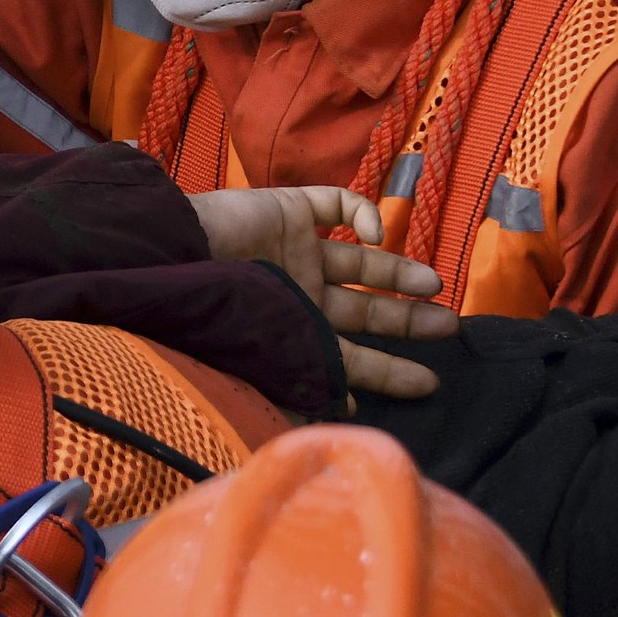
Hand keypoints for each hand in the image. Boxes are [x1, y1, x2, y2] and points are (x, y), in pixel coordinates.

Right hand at [192, 185, 456, 400]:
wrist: (168, 257)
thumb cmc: (209, 314)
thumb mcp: (260, 359)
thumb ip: (301, 380)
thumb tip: (345, 412)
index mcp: (290, 331)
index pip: (348, 355)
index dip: (385, 371)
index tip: (424, 384)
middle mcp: (299, 292)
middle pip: (364, 309)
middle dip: (406, 321)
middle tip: (448, 330)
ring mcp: (297, 249)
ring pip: (363, 260)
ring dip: (400, 271)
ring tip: (435, 285)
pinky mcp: (292, 208)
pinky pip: (338, 204)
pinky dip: (364, 213)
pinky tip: (377, 233)